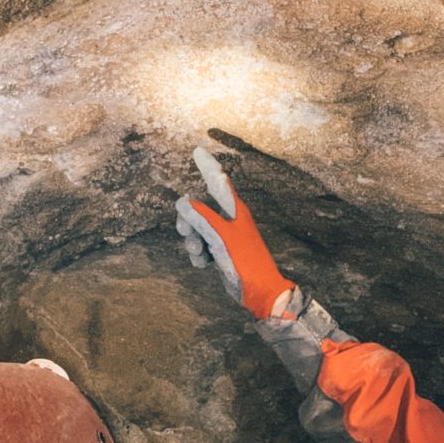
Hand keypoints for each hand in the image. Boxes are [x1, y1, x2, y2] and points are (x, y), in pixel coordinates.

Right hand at [175, 147, 294, 318]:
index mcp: (235, 210)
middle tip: (185, 232)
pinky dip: (199, 254)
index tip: (198, 150)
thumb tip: (183, 201)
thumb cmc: (245, 261)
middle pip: (200, 209)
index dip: (208, 167)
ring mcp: (227, 236)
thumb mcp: (220, 236)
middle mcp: (231, 220)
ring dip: (193, 241)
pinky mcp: (223, 252)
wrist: (260, 291)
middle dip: (188, 221)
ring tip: (199, 253)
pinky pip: (203, 246)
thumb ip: (202, 217)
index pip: (218, 182)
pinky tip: (204, 264)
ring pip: (198, 230)